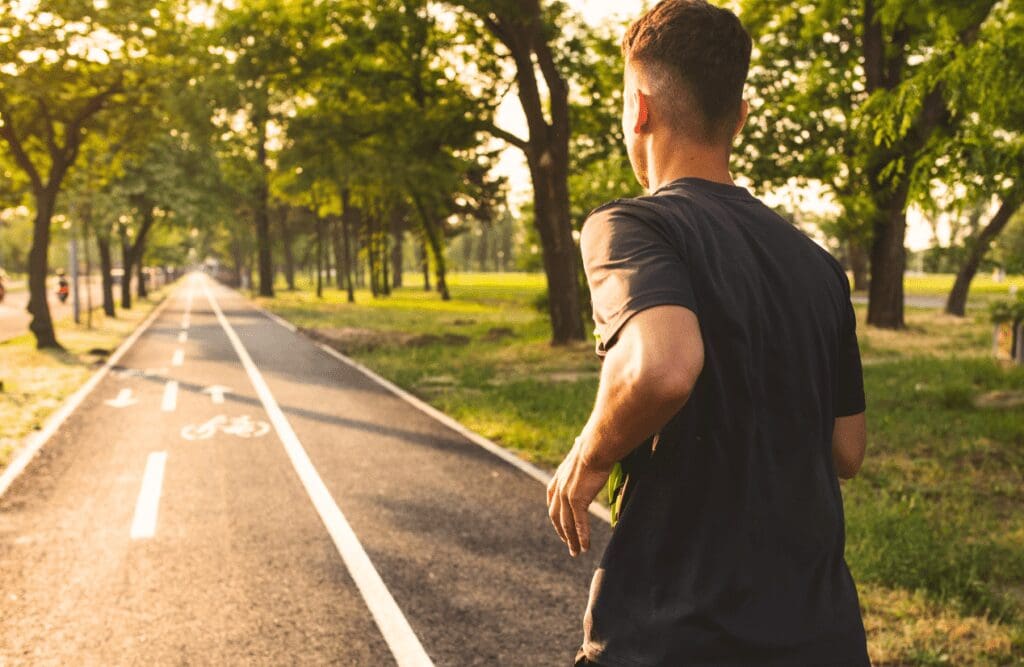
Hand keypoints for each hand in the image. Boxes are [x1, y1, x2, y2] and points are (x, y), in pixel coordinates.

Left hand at [547, 437, 611, 557]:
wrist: (595, 447)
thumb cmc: (593, 445)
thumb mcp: (581, 449)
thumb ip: (579, 452)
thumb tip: (581, 439)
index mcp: (559, 477)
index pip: (552, 500)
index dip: (555, 515)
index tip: (559, 525)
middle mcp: (559, 488)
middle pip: (557, 516)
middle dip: (562, 532)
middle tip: (569, 544)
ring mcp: (566, 496)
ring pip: (567, 524)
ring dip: (572, 540)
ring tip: (577, 552)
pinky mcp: (577, 500)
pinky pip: (579, 524)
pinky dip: (582, 537)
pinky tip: (586, 547)